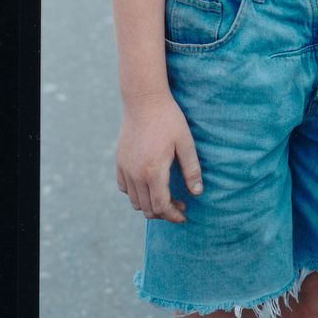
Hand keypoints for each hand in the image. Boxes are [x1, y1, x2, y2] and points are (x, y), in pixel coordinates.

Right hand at [116, 97, 202, 223]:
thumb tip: (197, 193)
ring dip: (150, 205)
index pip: (161, 206)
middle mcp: (135, 174)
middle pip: (147, 208)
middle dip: (164, 213)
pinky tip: (150, 186)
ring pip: (134, 201)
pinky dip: (136, 194)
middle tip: (180, 206)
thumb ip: (192, 170)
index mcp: (153, 171)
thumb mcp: (186, 144)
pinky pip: (124, 188)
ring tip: (166, 197)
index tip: (184, 216)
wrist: (144, 101)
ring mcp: (125, 168)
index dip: (173, 216)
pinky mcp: (119, 161)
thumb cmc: (169, 120)